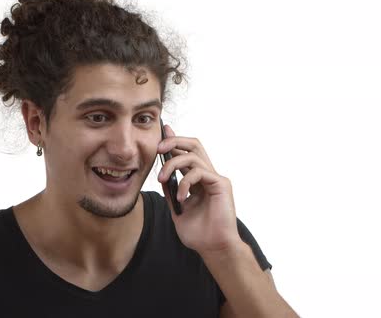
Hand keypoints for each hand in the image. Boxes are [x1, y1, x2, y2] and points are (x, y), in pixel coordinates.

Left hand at [157, 125, 241, 254]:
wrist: (213, 248)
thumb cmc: (198, 233)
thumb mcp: (177, 210)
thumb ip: (170, 192)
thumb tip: (161, 177)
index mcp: (197, 180)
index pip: (186, 153)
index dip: (174, 140)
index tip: (162, 131)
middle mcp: (207, 175)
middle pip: (194, 145)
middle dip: (174, 141)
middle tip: (159, 148)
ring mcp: (215, 179)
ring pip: (193, 156)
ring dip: (173, 164)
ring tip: (162, 179)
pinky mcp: (221, 184)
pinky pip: (200, 172)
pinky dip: (185, 182)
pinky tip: (181, 198)